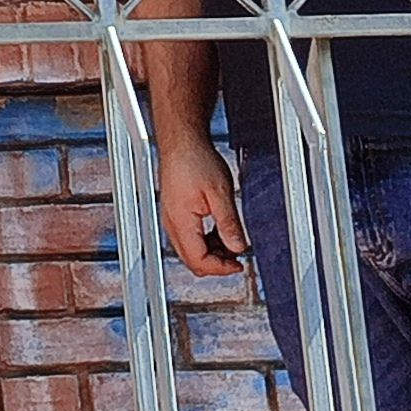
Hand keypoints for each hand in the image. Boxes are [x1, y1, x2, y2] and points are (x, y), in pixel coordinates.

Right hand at [154, 124, 247, 279]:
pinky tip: (219, 231)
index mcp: (181, 222)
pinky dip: (205, 241)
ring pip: (190, 251)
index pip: (199, 261)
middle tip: (236, 256)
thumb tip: (239, 247)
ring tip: (231, 241)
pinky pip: (188, 238)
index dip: (221, 269)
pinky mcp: (174, 212)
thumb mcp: (220, 193)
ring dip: (212, 252)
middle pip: (192, 261)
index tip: (238, 265)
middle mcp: (172, 223)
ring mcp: (171, 218)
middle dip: (216, 263)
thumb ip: (229, 223)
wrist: (182, 141)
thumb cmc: (195, 159)